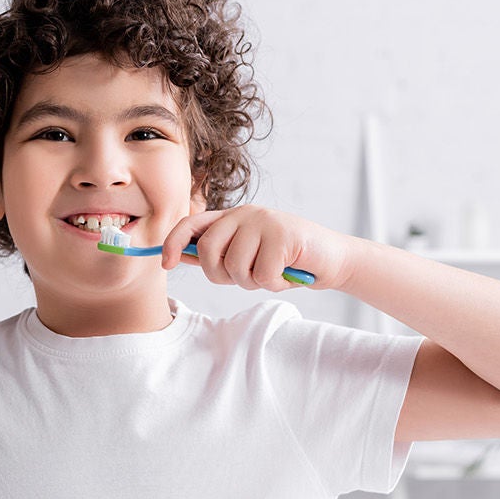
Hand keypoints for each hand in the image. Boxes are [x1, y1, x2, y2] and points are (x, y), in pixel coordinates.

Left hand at [159, 205, 350, 291]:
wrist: (332, 259)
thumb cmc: (286, 260)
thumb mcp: (247, 254)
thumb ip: (218, 253)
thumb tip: (180, 256)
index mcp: (232, 217)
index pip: (191, 224)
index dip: (173, 244)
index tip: (167, 264)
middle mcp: (245, 214)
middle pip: (209, 251)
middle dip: (222, 275)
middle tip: (246, 278)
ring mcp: (265, 222)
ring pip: (236, 267)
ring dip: (253, 282)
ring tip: (272, 273)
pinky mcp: (284, 235)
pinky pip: (262, 275)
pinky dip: (274, 284)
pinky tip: (287, 274)